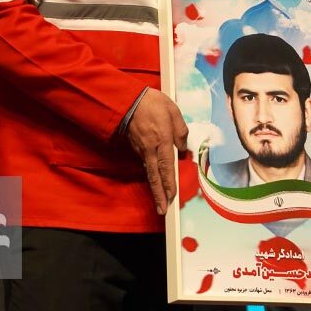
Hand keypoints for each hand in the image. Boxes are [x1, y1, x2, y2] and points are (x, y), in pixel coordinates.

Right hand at [126, 89, 188, 214]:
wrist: (127, 100)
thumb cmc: (152, 104)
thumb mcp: (173, 112)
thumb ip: (181, 130)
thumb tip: (183, 147)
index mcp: (162, 141)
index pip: (167, 167)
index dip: (169, 184)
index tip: (172, 198)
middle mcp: (150, 149)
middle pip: (155, 177)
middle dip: (159, 195)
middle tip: (163, 211)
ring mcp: (141, 150)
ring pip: (150, 173)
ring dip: (155, 188)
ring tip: (160, 202)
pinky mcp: (136, 148)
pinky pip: (146, 164)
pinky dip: (151, 175)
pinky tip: (156, 182)